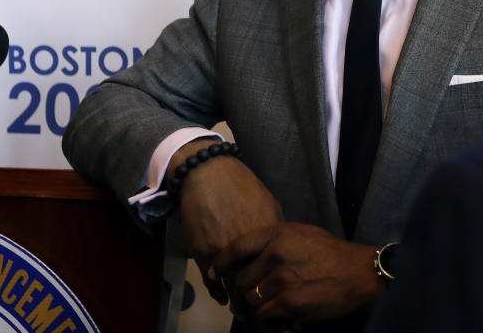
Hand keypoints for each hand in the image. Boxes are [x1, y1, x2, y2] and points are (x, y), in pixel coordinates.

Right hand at [170, 139, 282, 304]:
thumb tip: (280, 249)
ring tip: (242, 309)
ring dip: (236, 300)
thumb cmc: (240, 185)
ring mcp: (223, 251)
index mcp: (267, 233)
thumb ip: (274, 229)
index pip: (274, 269)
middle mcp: (247, 245)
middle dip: (256, 298)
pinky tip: (223, 297)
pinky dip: (217, 292)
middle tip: (259, 308)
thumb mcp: (267, 203)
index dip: (275, 285)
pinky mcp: (202, 252)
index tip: (276, 294)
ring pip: (232, 286)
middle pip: (255, 282)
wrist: (208, 173)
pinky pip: (212, 281)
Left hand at [210, 223, 385, 325]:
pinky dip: (266, 323)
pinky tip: (277, 321)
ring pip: (249, 300)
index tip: (215, 274)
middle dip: (242, 293)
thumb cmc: (334, 254)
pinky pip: (263, 317)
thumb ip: (277, 242)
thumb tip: (253, 257)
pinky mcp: (288, 302)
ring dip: (255, 309)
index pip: (236, 247)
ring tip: (267, 311)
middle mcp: (275, 254)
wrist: (361, 273)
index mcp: (278, 234)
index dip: (220, 263)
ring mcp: (281, 279)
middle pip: (240, 280)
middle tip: (248, 302)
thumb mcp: (303, 235)